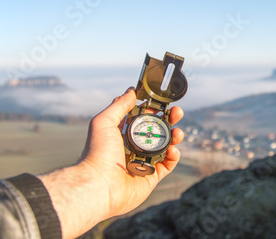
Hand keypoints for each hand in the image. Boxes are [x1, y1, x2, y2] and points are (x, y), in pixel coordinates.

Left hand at [39, 87, 184, 238]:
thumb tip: (131, 90)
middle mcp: (134, 146)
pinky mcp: (152, 176)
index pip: (143, 118)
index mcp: (123, 133)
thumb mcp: (104, 122)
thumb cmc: (98, 153)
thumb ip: (118, 105)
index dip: (154, 110)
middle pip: (158, 130)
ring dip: (175, 136)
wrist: (99, 185)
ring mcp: (144, 161)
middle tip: (177, 113)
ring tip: (178, 133)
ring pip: (166, 145)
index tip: (162, 103)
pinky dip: (174, 156)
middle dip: (170, 120)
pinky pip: (168, 164)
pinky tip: (173, 150)